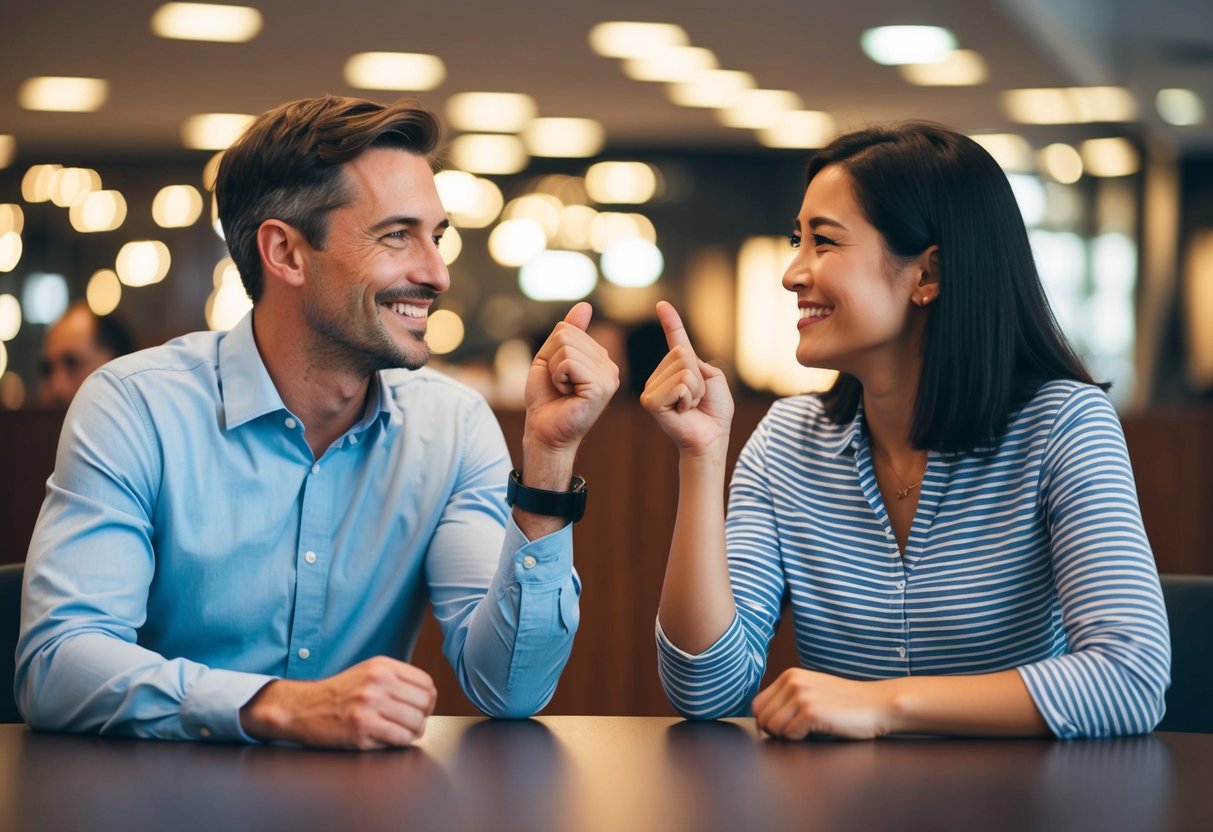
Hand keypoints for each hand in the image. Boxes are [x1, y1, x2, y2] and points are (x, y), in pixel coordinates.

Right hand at [239, 656, 436, 748]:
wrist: (303, 708)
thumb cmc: (339, 693)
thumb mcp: (368, 671)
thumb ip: (396, 678)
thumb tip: (427, 695)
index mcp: (382, 666)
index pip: (426, 683)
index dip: (429, 699)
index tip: (422, 707)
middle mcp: (377, 683)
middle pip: (424, 703)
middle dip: (423, 716)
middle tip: (413, 722)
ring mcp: (370, 706)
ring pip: (416, 722)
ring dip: (414, 731)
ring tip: (404, 732)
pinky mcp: (362, 729)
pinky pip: (400, 738)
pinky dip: (402, 741)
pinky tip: (393, 739)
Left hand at [523, 302, 619, 459]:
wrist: (543, 431)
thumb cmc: (546, 399)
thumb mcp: (551, 358)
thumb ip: (567, 332)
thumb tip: (585, 305)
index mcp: (600, 359)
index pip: (568, 329)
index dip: (552, 351)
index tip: (558, 376)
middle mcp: (609, 366)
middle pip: (567, 336)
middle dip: (552, 360)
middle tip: (559, 385)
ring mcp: (608, 377)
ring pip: (566, 349)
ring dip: (555, 370)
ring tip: (563, 390)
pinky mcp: (601, 387)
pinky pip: (569, 363)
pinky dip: (559, 378)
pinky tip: (566, 394)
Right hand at [640, 301, 733, 457]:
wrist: (711, 438)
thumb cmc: (714, 413)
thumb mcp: (714, 379)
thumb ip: (698, 362)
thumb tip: (682, 350)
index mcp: (676, 370)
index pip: (674, 340)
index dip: (670, 322)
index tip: (663, 305)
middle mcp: (660, 376)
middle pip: (683, 355)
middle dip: (698, 378)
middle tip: (696, 399)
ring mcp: (652, 389)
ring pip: (683, 370)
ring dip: (695, 390)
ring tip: (690, 405)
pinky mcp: (650, 401)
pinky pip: (679, 384)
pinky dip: (688, 397)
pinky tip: (682, 411)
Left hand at [752, 668, 893, 739]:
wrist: (878, 704)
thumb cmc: (846, 704)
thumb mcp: (812, 691)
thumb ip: (788, 699)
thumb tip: (762, 720)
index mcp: (790, 676)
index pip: (757, 705)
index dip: (766, 722)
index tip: (783, 729)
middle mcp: (793, 682)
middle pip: (762, 718)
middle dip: (775, 732)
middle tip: (798, 732)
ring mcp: (802, 696)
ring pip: (773, 728)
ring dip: (788, 736)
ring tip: (809, 731)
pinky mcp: (812, 711)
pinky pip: (790, 736)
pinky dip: (802, 739)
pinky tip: (820, 731)